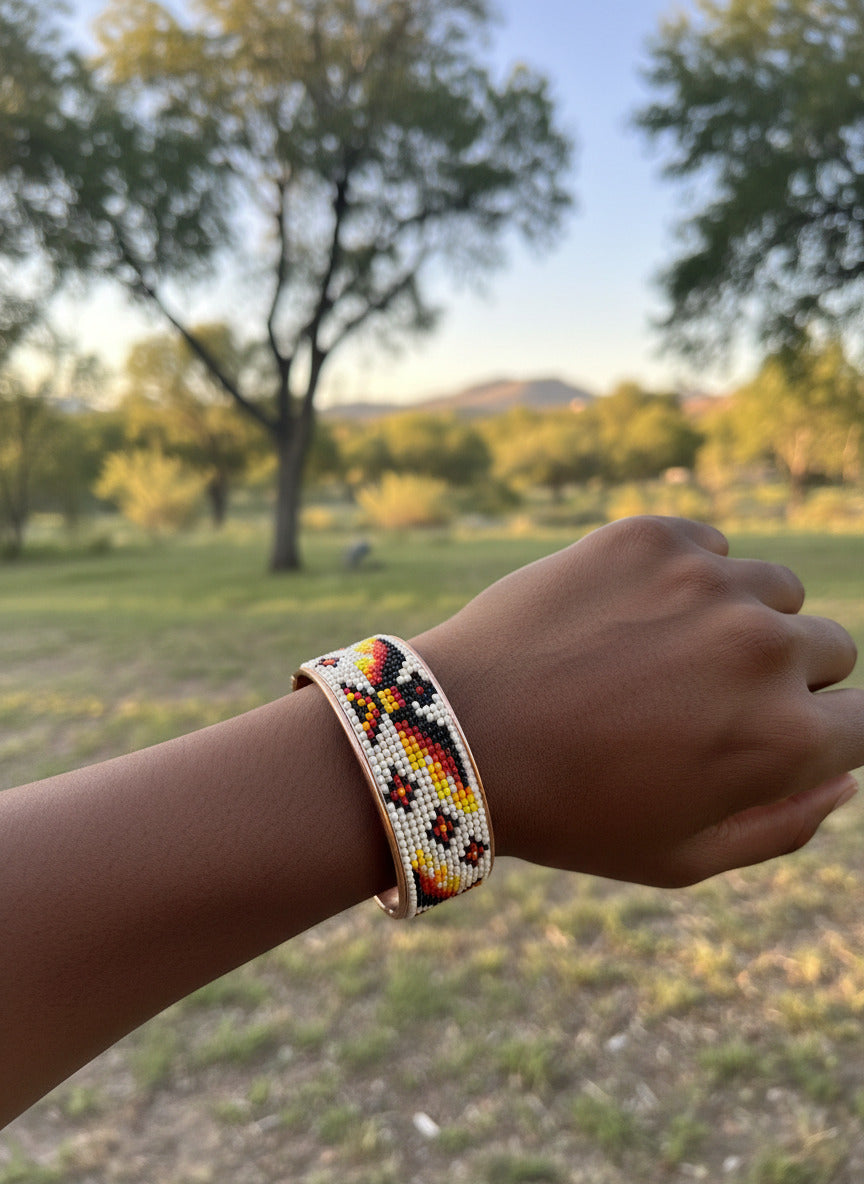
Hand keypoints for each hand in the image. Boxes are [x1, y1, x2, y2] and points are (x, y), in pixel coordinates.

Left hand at [413, 517, 863, 886]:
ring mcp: (708, 581)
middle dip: (784, 678)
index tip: (771, 733)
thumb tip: (844, 778)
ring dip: (742, 619)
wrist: (455, 732)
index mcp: (786, 738)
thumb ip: (786, 825)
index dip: (821, 731)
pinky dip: (688, 576)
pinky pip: (713, 545)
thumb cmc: (571, 810)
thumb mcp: (683, 857)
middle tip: (700, 701)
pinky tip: (630, 614)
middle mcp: (763, 648)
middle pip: (828, 649)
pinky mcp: (652, 536)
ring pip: (775, 591)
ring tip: (663, 655)